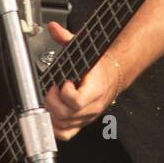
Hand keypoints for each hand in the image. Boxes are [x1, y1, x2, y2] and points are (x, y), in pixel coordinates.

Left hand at [42, 21, 120, 140]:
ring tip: (50, 100)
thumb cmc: (98, 65)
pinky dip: (55, 128)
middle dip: (53, 102)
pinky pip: (67, 134)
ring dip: (52, 113)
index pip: (76, 101)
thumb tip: (53, 28)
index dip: (64, 93)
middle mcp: (92, 105)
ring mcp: (87, 116)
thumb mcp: (82, 49)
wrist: (113, 75)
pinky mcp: (82, 122)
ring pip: (64, 125)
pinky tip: (51, 116)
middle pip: (67, 115)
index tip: (62, 82)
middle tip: (51, 90)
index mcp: (95, 88)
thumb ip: (66, 38)